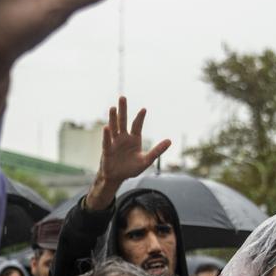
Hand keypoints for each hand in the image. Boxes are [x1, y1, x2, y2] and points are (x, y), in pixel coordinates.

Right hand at [84, 96, 171, 210]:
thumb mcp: (146, 160)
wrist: (117, 177)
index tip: (144, 109)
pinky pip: (107, 141)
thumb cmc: (131, 168)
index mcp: (134, 139)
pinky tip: (106, 127)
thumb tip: (170, 141)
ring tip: (113, 107)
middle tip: (122, 97)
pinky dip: (106, 135)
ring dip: (113, 118)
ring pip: (114, 128)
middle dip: (123, 109)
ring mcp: (114, 143)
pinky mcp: (107, 150)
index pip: (137, 125)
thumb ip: (157, 151)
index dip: (140, 117)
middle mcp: (123, 138)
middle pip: (123, 121)